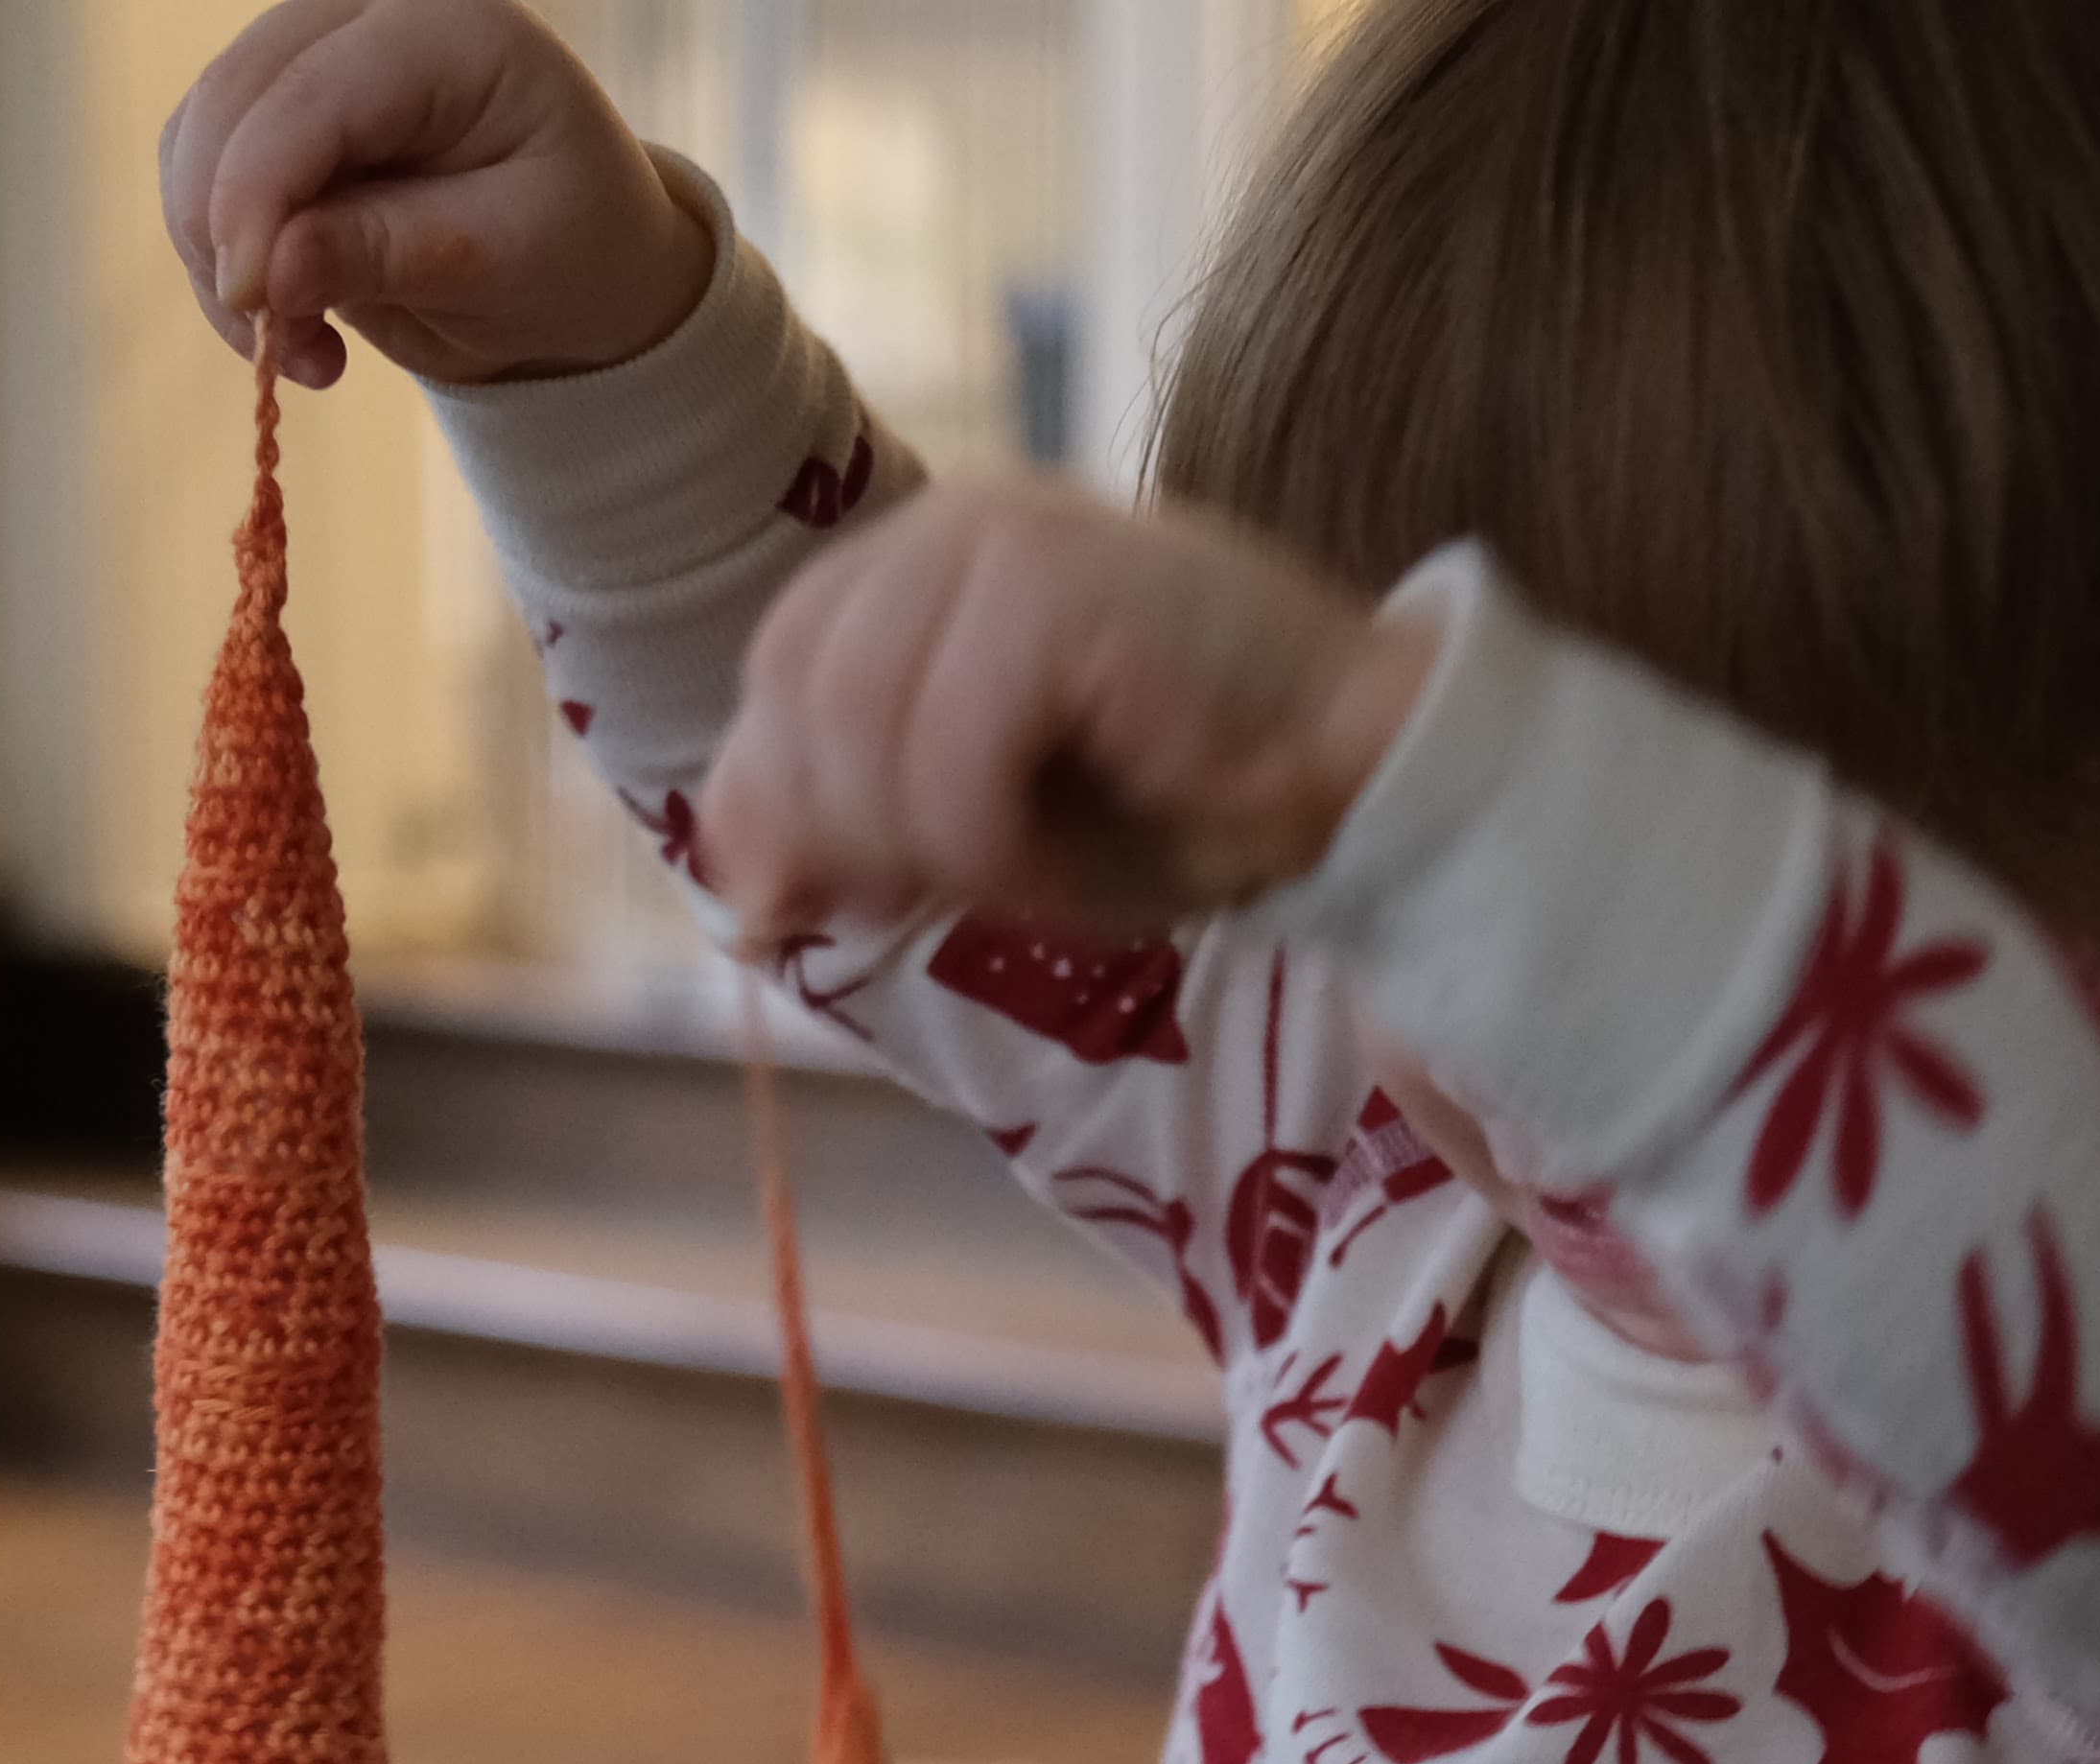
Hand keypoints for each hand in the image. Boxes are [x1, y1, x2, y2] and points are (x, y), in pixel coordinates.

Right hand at [162, 0, 713, 390]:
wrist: (594, 259)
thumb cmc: (578, 256)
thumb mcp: (508, 266)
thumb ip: (387, 254)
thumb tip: (264, 273)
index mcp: (447, 29)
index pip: (311, 98)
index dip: (257, 200)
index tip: (250, 306)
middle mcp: (364, 13)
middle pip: (232, 105)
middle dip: (230, 237)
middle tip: (288, 354)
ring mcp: (313, 49)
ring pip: (201, 136)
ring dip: (222, 256)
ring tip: (310, 351)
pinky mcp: (281, 105)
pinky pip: (206, 170)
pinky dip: (229, 253)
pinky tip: (296, 318)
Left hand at [698, 482, 1437, 942]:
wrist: (1362, 774)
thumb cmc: (1188, 808)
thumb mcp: (984, 831)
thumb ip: (857, 833)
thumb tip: (736, 898)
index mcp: (923, 562)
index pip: (778, 671)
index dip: (782, 801)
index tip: (840, 904)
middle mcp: (948, 523)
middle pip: (799, 697)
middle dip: (862, 836)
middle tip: (971, 893)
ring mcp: (1000, 535)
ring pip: (859, 730)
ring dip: (940, 850)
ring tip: (1039, 878)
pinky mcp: (1053, 583)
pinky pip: (949, 753)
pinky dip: (994, 846)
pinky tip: (1067, 865)